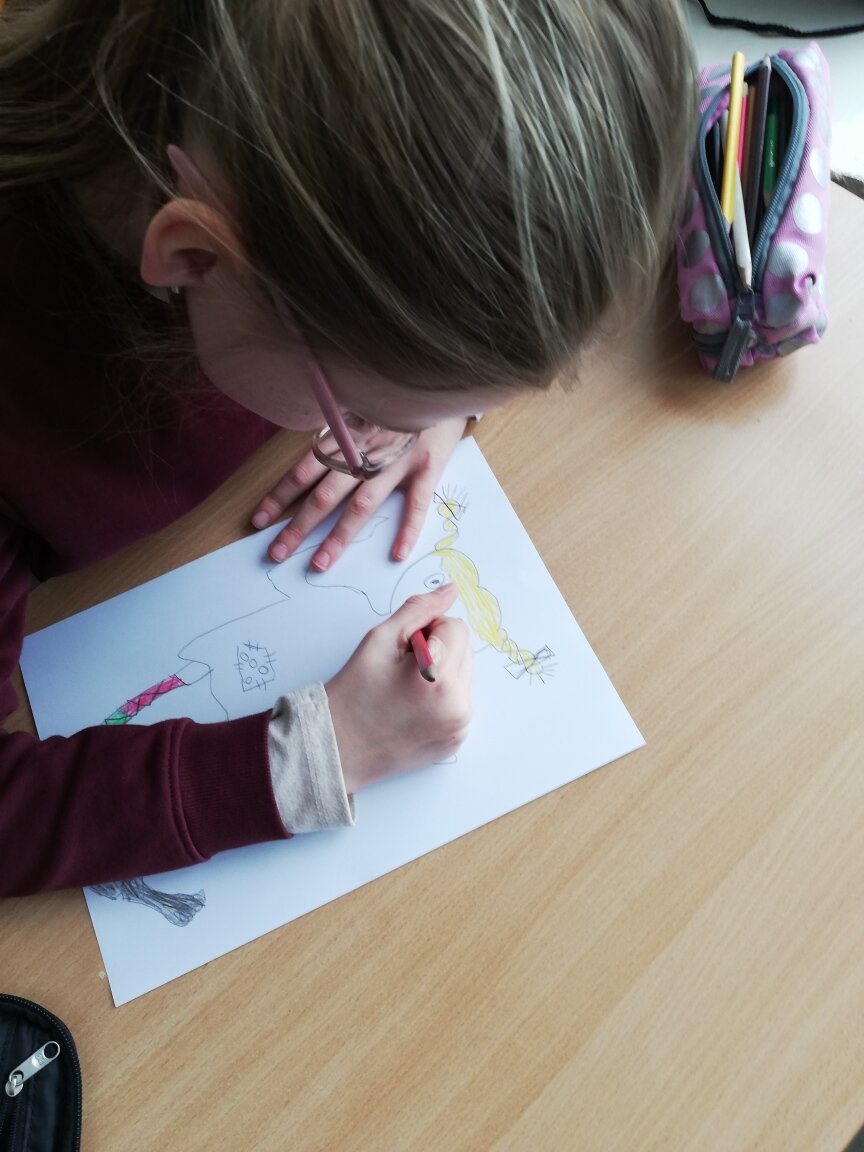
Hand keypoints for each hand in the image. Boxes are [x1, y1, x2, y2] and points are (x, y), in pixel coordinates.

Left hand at [251, 418, 466, 569]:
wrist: (441, 383)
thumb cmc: (395, 400)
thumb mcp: (358, 405)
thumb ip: (336, 433)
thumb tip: (308, 458)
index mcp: (344, 436)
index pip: (303, 471)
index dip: (279, 497)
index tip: (258, 521)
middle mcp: (365, 451)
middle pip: (326, 495)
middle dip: (298, 526)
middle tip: (276, 554)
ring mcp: (396, 461)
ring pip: (362, 505)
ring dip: (339, 537)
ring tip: (319, 564)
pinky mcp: (427, 467)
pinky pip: (417, 503)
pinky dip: (408, 529)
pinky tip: (397, 553)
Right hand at [325, 584, 472, 793]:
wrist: (339, 745)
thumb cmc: (354, 691)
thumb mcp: (380, 639)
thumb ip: (419, 610)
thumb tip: (451, 590)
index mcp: (439, 677)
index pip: (456, 628)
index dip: (428, 630)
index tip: (404, 648)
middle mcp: (457, 705)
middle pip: (464, 651)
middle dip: (438, 650)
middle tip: (401, 669)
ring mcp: (459, 727)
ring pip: (463, 676)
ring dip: (442, 673)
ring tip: (406, 689)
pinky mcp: (456, 741)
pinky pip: (459, 702)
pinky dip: (442, 698)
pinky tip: (413, 706)